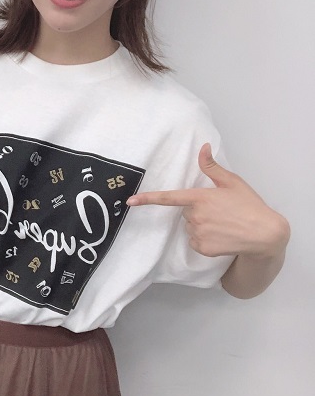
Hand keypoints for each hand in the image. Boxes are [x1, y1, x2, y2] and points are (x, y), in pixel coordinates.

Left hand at [126, 144, 289, 258]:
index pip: (168, 198)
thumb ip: (212, 167)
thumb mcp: (232, 182)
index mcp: (200, 198)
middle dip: (198, 210)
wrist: (264, 234)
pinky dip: (205, 239)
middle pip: (185, 212)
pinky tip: (221, 236)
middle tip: (220, 210)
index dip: (148, 199)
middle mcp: (195, 216)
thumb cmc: (249, 205)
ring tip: (223, 224)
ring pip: (190, 227)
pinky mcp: (202, 248)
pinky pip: (195, 241)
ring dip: (202, 225)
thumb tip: (203, 147)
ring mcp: (198, 233)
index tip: (130, 201)